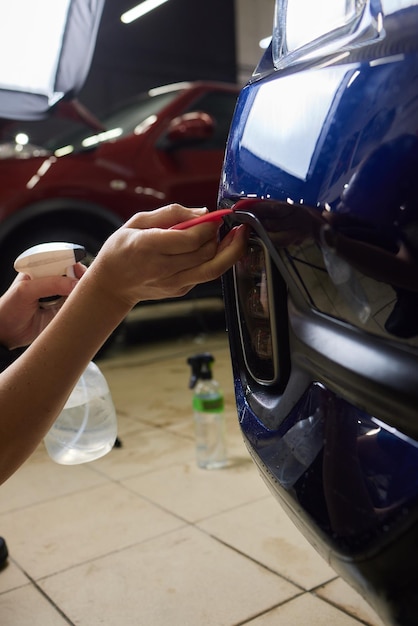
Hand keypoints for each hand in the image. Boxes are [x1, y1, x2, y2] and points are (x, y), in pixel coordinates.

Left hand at [0, 264, 85, 348]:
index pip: (62, 259)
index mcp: (40, 269)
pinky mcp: (62, 310)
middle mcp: (51, 281)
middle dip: (81, 278)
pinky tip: (81, 307)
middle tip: (83, 287)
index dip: (74, 263)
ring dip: (82, 293)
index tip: (80, 272)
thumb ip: (50, 284)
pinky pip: (76, 305)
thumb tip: (74, 283)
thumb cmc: (8, 309)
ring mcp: (58, 296)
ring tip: (82, 298)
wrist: (6, 334)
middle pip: (74, 273)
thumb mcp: (26, 291)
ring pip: (77, 290)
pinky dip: (80, 305)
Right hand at [86, 204, 247, 309]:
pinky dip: (215, 259)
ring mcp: (173, 283)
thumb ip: (171, 214)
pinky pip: (205, 274)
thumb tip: (203, 213)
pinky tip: (214, 248)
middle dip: (221, 236)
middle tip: (223, 225)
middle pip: (206, 254)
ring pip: (213, 269)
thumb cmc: (122, 249)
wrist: (112, 284)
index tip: (214, 217)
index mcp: (147, 246)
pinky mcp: (181, 290)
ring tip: (235, 236)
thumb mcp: (137, 221)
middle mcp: (161, 268)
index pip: (190, 239)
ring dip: (228, 251)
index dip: (209, 227)